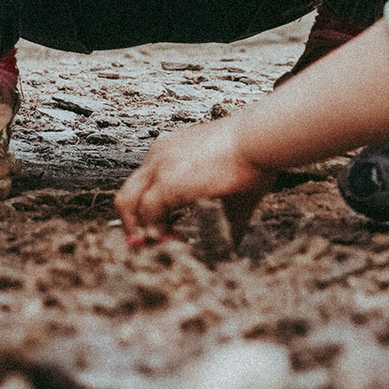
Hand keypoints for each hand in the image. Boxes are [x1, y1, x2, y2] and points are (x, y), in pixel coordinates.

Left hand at [116, 113, 285, 247]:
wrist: (262, 140)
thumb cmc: (255, 158)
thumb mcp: (230, 189)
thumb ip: (222, 217)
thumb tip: (227, 247)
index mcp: (170, 152)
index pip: (143, 185)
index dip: (149, 214)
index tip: (166, 232)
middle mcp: (158, 156)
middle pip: (127, 194)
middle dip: (134, 225)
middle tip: (151, 246)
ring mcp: (159, 168)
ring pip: (128, 204)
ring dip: (141, 231)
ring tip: (162, 249)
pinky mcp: (167, 183)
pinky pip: (147, 215)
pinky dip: (156, 233)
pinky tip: (175, 243)